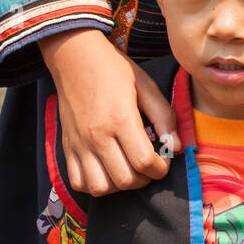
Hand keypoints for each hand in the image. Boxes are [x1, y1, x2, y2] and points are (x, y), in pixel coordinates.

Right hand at [40, 28, 179, 195]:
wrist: (74, 56)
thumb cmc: (113, 68)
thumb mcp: (145, 85)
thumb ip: (164, 116)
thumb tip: (175, 147)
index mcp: (120, 118)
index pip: (144, 162)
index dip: (161, 168)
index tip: (165, 160)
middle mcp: (97, 136)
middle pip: (125, 179)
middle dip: (145, 179)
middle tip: (150, 165)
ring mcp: (79, 144)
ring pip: (101, 188)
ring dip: (120, 185)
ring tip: (129, 169)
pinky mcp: (67, 147)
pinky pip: (79, 182)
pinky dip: (95, 185)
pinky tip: (107, 171)